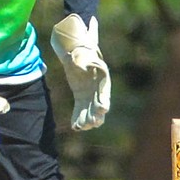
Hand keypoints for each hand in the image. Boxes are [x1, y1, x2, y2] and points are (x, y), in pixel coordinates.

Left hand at [50, 14, 110, 130]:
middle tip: (93, 123)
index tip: (103, 109)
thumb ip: (82, 61)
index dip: (104, 101)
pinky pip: (80, 110)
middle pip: (99, 105)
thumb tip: (80, 65)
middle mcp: (98, 89)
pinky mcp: (81, 98)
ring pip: (90, 110)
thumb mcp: (83, 55)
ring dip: (87, 119)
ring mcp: (90, 95)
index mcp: (102, 79)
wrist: (78, 53)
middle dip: (97, 114)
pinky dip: (78, 118)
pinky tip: (74, 126)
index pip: (104, 92)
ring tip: (82, 127)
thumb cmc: (83, 53)